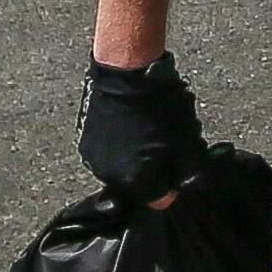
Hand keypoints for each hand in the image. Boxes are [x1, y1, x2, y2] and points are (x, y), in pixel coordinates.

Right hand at [80, 52, 207, 204]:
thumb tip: (181, 184)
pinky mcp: (84, 138)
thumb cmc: (160, 107)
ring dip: (136, 155)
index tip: (179, 162)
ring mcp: (93, 157)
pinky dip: (121, 141)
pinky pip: (108, 149)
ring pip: (122, 166)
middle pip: (139, 183)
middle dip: (155, 167)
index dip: (173, 180)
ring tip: (148, 126)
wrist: (128, 73)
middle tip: (166, 140)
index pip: (160, 198)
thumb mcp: (187, 141)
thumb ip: (186, 172)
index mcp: (134, 183)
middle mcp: (108, 176)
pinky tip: (132, 120)